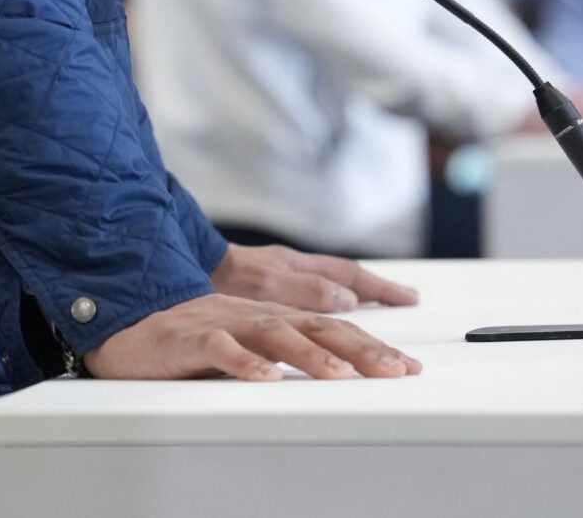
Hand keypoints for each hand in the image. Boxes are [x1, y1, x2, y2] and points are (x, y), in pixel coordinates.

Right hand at [83, 290, 422, 381]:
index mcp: (269, 316)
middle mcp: (253, 314)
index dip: (372, 344)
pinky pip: (219, 347)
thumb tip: (332, 370)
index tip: (408, 367)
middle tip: (398, 371)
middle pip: (317, 326)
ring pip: (274, 333)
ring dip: (310, 354)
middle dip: (362, 348)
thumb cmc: (182, 335)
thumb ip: (278, 350)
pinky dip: (244, 361)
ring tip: (341, 375)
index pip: (331, 328)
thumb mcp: (240, 341)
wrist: (121, 317)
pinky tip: (265, 377)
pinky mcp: (188, 337)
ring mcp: (222, 322)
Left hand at [210, 241, 419, 312]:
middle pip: (346, 277)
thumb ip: (305, 290)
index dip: (381, 287)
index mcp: (295, 266)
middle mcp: (292, 267)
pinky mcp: (264, 286)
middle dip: (379, 289)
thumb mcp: (264, 283)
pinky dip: (329, 303)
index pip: (349, 275)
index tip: (409, 298)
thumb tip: (349, 301)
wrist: (173, 267)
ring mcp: (279, 275)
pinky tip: (331, 316)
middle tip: (409, 301)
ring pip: (328, 285)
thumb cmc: (216, 273)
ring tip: (379, 310)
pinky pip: (309, 292)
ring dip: (357, 296)